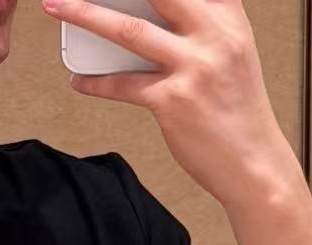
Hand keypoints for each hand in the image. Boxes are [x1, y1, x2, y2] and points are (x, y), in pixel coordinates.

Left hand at [43, 0, 302, 211]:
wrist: (253, 161)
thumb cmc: (237, 109)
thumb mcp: (232, 51)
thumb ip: (202, 25)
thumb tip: (150, 11)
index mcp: (229, 16)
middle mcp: (215, 34)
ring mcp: (194, 67)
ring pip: (128, 30)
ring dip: (85, 14)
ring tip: (57, 6)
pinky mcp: (173, 102)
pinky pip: (122, 85)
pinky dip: (94, 81)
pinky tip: (78, 79)